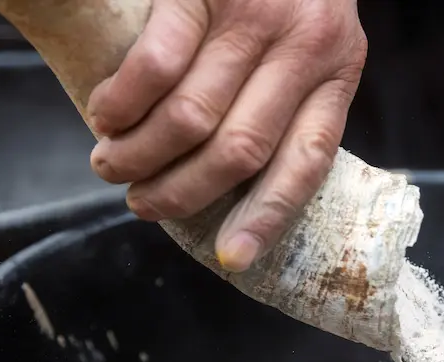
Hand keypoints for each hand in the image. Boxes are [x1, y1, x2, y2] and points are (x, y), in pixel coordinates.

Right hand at [86, 0, 366, 271]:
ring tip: (111, 164)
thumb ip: (295, 104)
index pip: (307, 161)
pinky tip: (104, 114)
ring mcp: (253, 16)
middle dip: (181, 191)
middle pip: (238, 150)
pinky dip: (121, 101)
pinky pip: (155, 64)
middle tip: (142, 203)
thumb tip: (243, 190)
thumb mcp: (314, 51)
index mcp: (339, 72)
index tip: (232, 256)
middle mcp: (304, 47)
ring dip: (138, 154)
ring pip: (190, 116)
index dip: (266, 216)